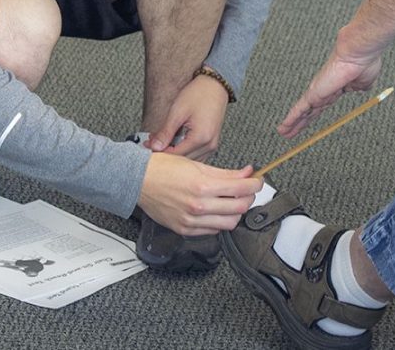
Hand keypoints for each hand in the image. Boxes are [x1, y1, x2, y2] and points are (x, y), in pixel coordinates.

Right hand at [137, 153, 261, 235]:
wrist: (137, 180)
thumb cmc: (162, 168)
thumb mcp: (197, 164)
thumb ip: (225, 172)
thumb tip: (246, 173)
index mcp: (202, 186)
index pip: (241, 188)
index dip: (255, 184)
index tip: (257, 181)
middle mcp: (198, 206)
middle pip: (239, 208)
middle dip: (248, 197)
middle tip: (247, 190)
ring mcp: (192, 220)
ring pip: (229, 223)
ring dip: (236, 212)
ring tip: (233, 201)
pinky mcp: (185, 229)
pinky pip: (213, 231)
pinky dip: (220, 222)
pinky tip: (217, 211)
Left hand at [148, 75, 227, 160]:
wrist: (215, 85)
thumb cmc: (198, 94)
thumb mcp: (177, 112)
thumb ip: (166, 132)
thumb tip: (154, 147)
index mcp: (200, 138)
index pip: (175, 155)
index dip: (159, 151)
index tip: (146, 145)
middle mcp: (209, 145)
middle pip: (182, 159)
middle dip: (165, 152)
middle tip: (151, 141)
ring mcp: (212, 145)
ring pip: (189, 159)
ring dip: (174, 153)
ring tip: (161, 140)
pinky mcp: (211, 143)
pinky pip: (196, 155)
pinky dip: (184, 151)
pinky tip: (173, 142)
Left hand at [277, 40, 382, 138]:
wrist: (357, 55)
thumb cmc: (363, 63)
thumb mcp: (364, 82)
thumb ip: (359, 86)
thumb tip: (359, 88)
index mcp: (336, 88)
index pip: (322, 105)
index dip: (315, 114)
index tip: (309, 120)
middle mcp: (324, 91)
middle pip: (310, 111)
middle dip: (301, 122)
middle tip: (290, 131)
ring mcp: (317, 92)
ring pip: (301, 112)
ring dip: (292, 123)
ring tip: (283, 132)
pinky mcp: (313, 94)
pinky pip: (300, 109)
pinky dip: (291, 119)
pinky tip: (284, 127)